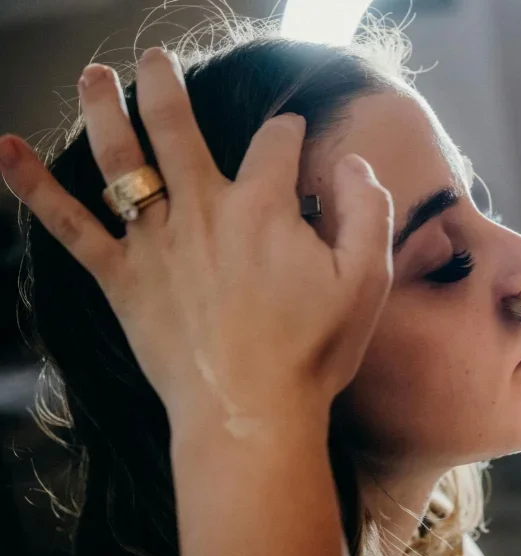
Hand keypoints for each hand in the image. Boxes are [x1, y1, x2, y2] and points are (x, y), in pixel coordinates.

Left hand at [0, 48, 393, 432]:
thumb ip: (368, 210)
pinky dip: (35, 188)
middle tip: (157, 59)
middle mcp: (202, 211)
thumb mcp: (367, 281)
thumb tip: (351, 164)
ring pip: (121, 160)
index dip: (289, 131)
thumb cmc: (312, 351)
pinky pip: (71, 226)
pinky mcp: (122, 279)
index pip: (276, 143)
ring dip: (105, 109)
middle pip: (178, 127)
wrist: (251, 414)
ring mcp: (155, 243)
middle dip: (167, 84)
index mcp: (262, 208)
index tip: (293, 135)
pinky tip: (7, 152)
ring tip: (94, 75)